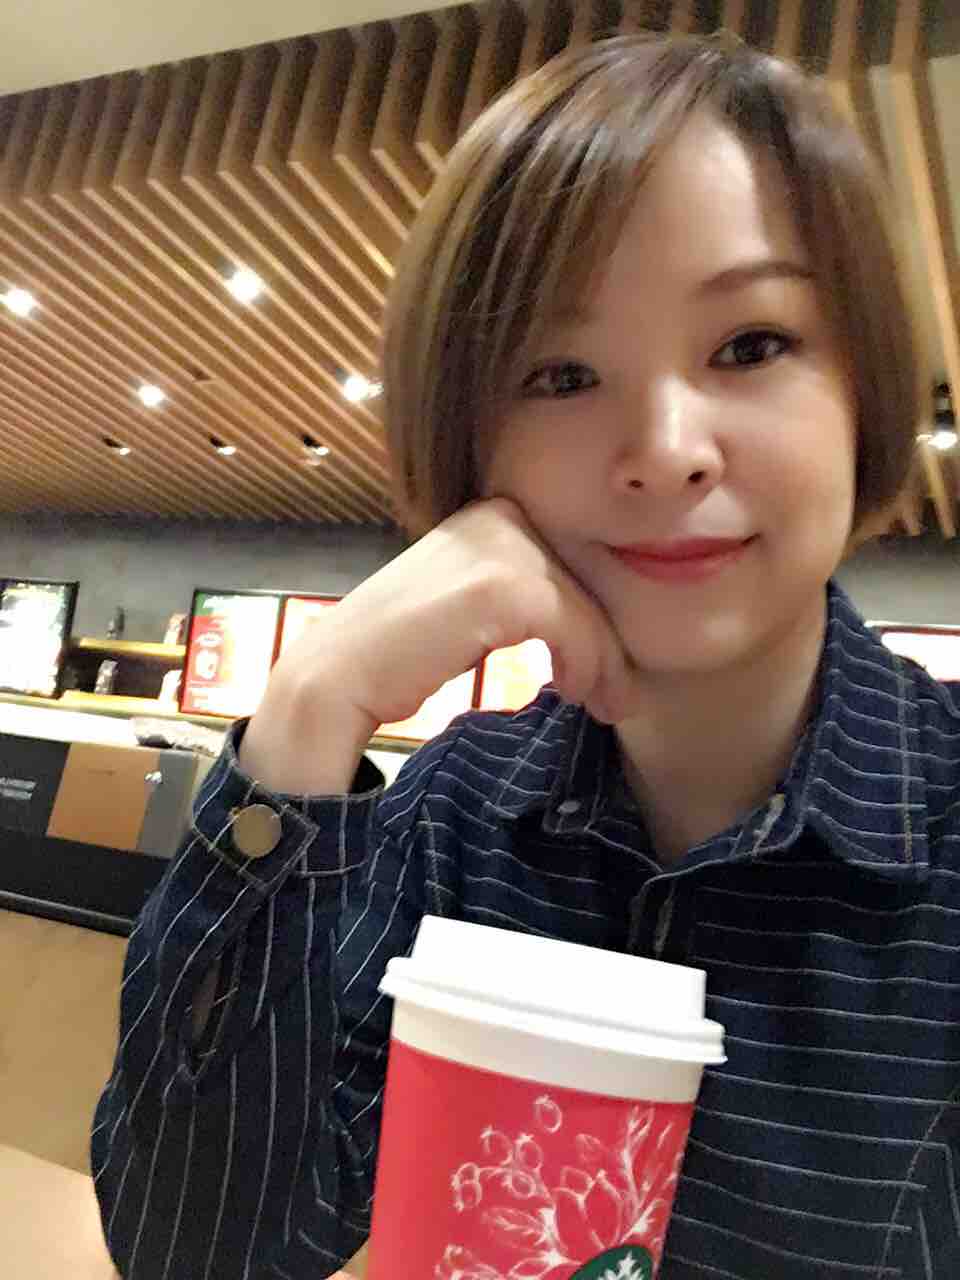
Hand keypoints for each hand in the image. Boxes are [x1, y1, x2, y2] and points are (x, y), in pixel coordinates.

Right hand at [241, 497, 638, 792]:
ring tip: (601, 704)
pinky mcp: (503, 587)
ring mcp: (500, 547)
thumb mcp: (468, 605)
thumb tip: (587, 617)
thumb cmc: (401, 653)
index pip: (571, 563)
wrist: (339, 675)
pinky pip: (572, 627)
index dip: (594, 618)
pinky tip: (571, 692)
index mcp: (491, 513)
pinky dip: (584, 666)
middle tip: (613, 697)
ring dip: (601, 663)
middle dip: (605, 645)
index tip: (603, 673)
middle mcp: (498, 516)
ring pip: (585, 607)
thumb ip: (517, 593)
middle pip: (585, 582)